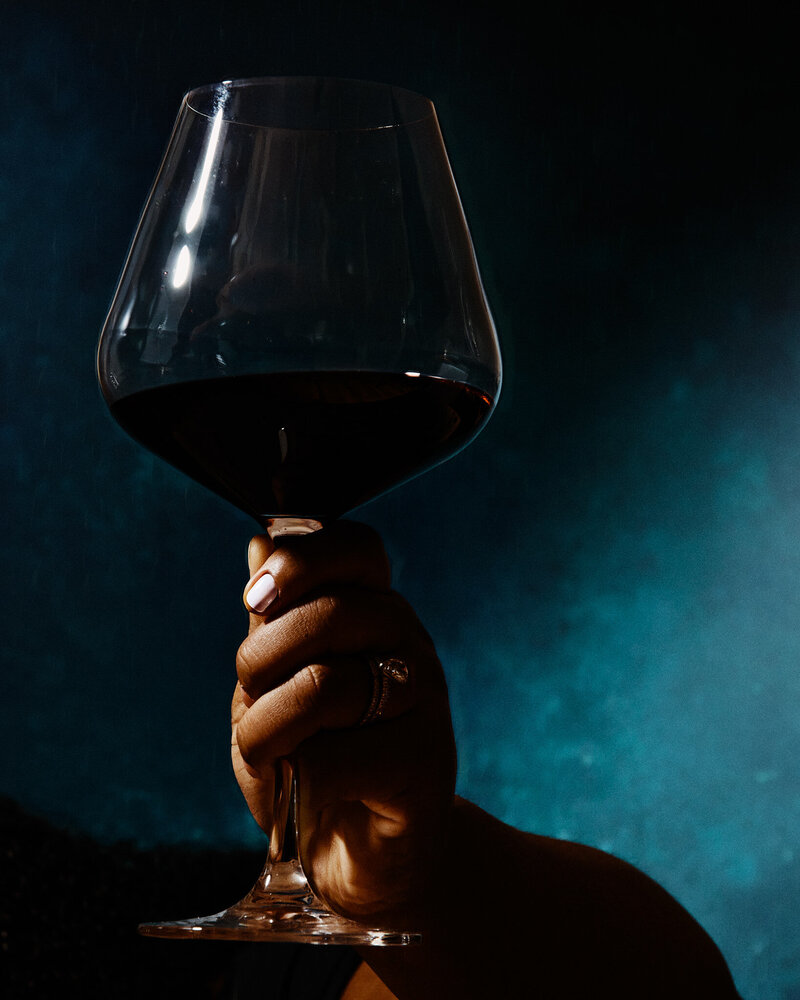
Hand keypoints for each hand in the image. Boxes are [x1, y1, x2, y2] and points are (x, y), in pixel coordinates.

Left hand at [231, 521, 455, 924]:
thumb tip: (258, 542)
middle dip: (259, 660)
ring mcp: (424, 700)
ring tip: (268, 753)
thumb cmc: (316, 761)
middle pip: (327, 613)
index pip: (357, 546)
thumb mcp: (276, 685)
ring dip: (265, 728)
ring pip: (322, 685)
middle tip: (251, 696)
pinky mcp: (424, 763)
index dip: (301, 560)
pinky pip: (332, 758)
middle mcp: (409, 643)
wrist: (362, 855)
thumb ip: (274, 620)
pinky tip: (303, 792)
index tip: (256, 597)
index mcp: (375, 612)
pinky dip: (294, 780)